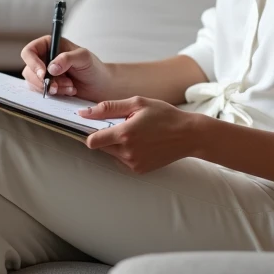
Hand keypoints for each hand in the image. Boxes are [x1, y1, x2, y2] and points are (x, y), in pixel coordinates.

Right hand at [20, 36, 115, 102]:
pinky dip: (54, 94)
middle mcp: (44, 58)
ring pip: (34, 83)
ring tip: (70, 87)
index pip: (29, 51)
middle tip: (58, 86)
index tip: (44, 74)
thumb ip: (67, 58)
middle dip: (44, 80)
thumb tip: (51, 67)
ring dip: (52, 88)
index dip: (33, 63)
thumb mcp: (84, 58)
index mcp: (49, 45)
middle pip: (29, 70)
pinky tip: (69, 91)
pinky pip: (41, 92)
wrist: (99, 86)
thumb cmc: (93, 67)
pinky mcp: (47, 87)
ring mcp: (44, 74)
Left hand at [79, 97, 200, 173]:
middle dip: (105, 136)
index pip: (91, 141)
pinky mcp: (139, 170)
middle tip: (122, 124)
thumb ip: (108, 108)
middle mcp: (127, 152)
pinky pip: (122, 161)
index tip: (93, 124)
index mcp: (125, 134)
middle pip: (100, 147)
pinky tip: (140, 142)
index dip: (89, 132)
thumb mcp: (137, 103)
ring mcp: (133, 163)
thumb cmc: (164, 115)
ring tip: (134, 133)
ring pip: (111, 154)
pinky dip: (126, 152)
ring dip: (115, 144)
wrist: (189, 135)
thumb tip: (84, 113)